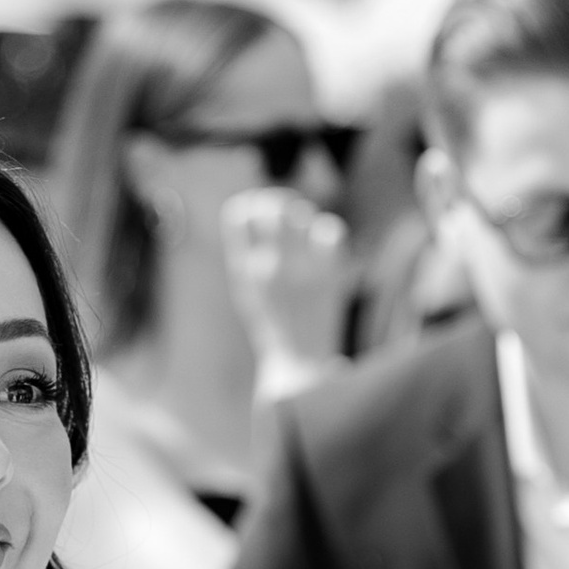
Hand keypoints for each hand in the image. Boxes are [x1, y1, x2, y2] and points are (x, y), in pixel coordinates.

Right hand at [223, 187, 350, 389]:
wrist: (299, 364)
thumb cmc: (273, 326)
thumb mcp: (246, 291)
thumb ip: (247, 253)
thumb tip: (255, 207)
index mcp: (244, 270)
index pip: (238, 215)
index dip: (251, 206)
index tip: (260, 212)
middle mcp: (269, 267)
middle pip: (273, 207)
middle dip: (281, 204)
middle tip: (288, 213)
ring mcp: (300, 270)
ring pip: (302, 216)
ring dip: (305, 217)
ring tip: (305, 233)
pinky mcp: (328, 277)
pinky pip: (330, 231)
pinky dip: (328, 231)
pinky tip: (324, 244)